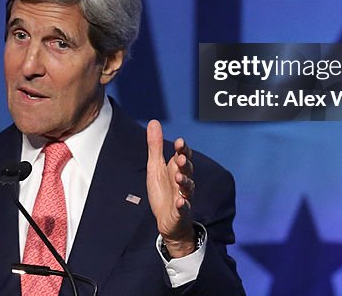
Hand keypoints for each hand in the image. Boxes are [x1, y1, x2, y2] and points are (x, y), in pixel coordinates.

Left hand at [145, 120, 195, 257]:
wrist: (167, 219)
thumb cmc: (163, 191)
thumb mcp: (155, 167)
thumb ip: (155, 146)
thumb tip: (154, 121)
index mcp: (177, 169)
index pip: (182, 155)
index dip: (182, 149)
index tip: (180, 142)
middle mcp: (183, 181)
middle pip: (187, 170)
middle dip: (185, 164)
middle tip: (181, 158)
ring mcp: (183, 196)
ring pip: (187, 188)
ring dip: (185, 182)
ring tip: (179, 177)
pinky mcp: (180, 212)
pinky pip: (183, 208)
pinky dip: (182, 205)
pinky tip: (179, 202)